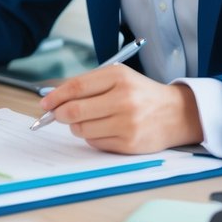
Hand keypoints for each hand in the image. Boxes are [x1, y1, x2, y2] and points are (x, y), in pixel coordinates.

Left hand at [38, 65, 202, 153]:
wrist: (176, 114)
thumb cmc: (140, 93)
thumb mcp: (118, 78)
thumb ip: (87, 85)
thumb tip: (53, 98)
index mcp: (119, 77)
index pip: (76, 87)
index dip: (55, 96)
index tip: (45, 103)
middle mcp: (124, 100)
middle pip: (75, 111)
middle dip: (60, 114)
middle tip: (58, 115)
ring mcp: (127, 123)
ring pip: (82, 129)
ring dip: (76, 126)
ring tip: (88, 120)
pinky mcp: (129, 144)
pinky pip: (95, 142)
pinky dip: (92, 137)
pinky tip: (104, 129)